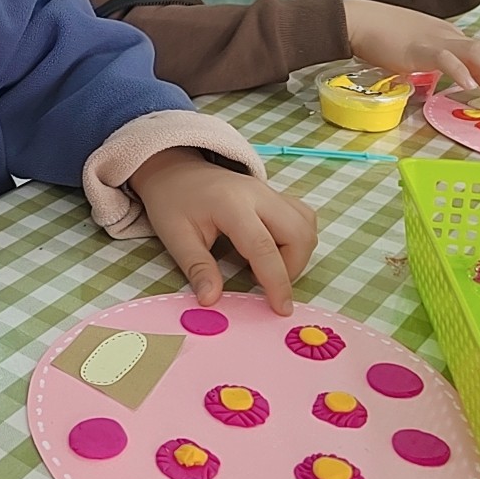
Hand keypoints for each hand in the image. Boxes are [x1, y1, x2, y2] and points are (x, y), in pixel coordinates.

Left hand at [130, 147, 316, 314]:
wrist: (176, 170)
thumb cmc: (173, 201)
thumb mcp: (175, 236)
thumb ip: (197, 268)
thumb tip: (211, 300)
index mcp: (231, 204)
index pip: (264, 246)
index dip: (276, 281)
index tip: (281, 308)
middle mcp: (258, 194)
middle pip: (298, 234)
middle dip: (291, 268)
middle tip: (262, 282)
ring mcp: (270, 192)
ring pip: (306, 226)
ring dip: (296, 254)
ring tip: (264, 266)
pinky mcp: (276, 196)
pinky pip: (303, 218)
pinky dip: (297, 239)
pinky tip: (273, 249)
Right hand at [344, 0, 479, 107]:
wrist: (358, 20)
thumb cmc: (380, 35)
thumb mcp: (414, 48)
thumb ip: (429, 60)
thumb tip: (435, 77)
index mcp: (448, 36)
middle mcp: (448, 36)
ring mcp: (435, 41)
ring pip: (477, 54)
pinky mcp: (419, 49)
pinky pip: (446, 60)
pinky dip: (460, 73)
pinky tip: (469, 87)